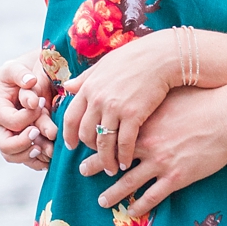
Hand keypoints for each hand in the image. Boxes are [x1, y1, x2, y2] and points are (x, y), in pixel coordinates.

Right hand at [0, 52, 57, 170]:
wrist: (22, 84)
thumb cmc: (18, 75)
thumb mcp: (15, 68)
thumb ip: (20, 73)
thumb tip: (30, 83)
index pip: (10, 121)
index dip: (27, 117)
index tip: (41, 104)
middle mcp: (0, 128)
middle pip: (6, 146)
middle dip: (24, 143)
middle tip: (38, 132)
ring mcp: (9, 138)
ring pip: (15, 157)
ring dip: (31, 156)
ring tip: (46, 148)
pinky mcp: (20, 146)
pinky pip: (26, 161)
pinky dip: (38, 162)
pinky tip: (50, 155)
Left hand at [59, 29, 175, 175]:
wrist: (159, 57)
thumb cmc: (132, 58)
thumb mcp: (103, 65)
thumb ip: (84, 79)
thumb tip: (67, 86)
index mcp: (88, 88)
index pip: (70, 117)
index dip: (69, 134)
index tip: (72, 146)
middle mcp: (97, 99)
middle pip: (86, 133)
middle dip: (90, 150)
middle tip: (96, 158)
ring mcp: (114, 108)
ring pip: (104, 142)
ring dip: (106, 159)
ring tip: (111, 168)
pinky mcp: (133, 115)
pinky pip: (124, 143)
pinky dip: (123, 156)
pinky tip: (126, 163)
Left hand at [88, 86, 226, 216]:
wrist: (226, 116)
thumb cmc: (198, 100)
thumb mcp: (165, 95)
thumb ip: (145, 98)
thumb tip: (131, 91)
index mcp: (140, 125)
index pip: (109, 136)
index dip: (96, 141)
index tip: (85, 143)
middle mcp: (145, 145)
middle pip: (111, 159)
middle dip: (95, 166)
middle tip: (81, 171)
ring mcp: (160, 163)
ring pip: (128, 183)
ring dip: (113, 194)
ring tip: (102, 200)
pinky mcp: (177, 178)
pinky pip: (153, 196)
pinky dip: (140, 206)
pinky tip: (132, 211)